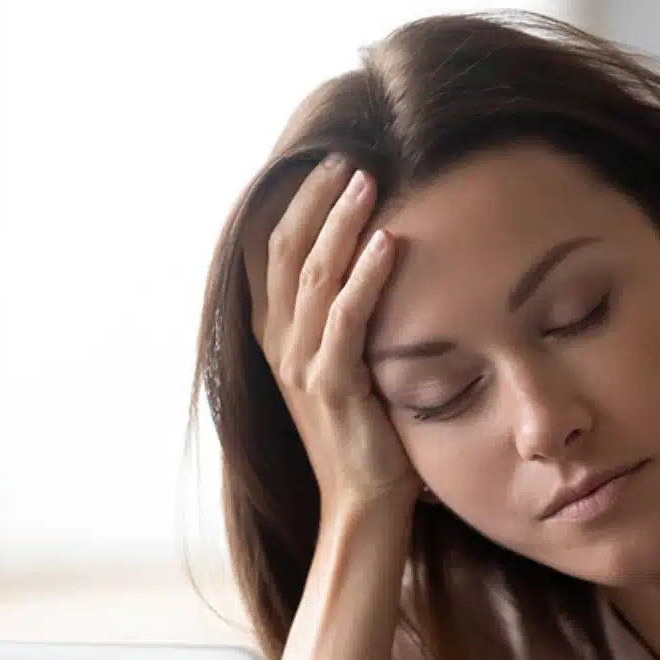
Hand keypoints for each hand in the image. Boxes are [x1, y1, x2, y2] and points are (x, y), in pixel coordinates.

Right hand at [250, 157, 417, 523]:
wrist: (361, 502)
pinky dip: (365, 276)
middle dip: (315, 199)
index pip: (271, 253)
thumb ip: (341, 319)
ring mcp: (301, 365)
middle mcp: (280, 345)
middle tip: (346, 158)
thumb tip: (368, 265)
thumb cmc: (363, 434)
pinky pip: (345, 319)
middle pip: (285, 251)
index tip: (324, 164)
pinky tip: (388, 243)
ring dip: (340, 223)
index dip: (294, 204)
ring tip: (367, 181)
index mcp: (276, 336)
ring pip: (313, 276)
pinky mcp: (333, 386)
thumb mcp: (342, 365)